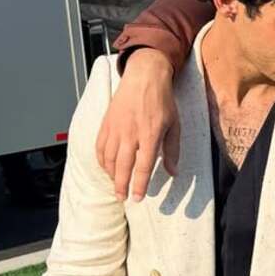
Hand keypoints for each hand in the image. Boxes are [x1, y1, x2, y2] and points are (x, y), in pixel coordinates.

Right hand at [96, 48, 179, 201]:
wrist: (144, 77)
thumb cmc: (162, 101)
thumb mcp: (175, 125)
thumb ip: (172, 150)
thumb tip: (173, 172)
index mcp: (150, 134)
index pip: (143, 166)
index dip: (140, 185)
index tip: (139, 198)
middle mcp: (130, 133)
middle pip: (122, 165)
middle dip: (121, 185)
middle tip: (123, 198)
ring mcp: (116, 128)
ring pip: (108, 158)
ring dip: (111, 175)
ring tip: (116, 185)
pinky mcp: (106, 123)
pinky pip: (99, 146)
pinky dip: (101, 160)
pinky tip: (106, 168)